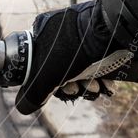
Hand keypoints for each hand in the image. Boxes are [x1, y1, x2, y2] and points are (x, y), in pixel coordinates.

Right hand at [15, 0, 137, 114]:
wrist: (114, 30)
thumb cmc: (75, 49)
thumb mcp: (46, 76)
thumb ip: (32, 94)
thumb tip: (23, 107)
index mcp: (43, 31)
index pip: (41, 65)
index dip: (51, 84)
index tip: (62, 90)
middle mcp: (62, 30)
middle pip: (63, 69)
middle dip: (74, 86)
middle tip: (81, 90)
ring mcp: (85, 32)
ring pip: (84, 67)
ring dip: (90, 85)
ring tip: (97, 87)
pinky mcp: (105, 36)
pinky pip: (100, 60)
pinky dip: (104, 76)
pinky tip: (108, 84)